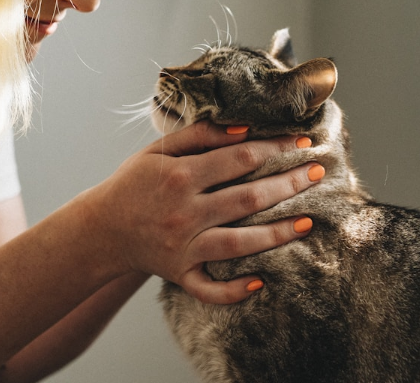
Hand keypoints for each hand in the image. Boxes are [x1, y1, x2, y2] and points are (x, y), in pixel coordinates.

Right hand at [82, 121, 321, 303]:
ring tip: (308, 223)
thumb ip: (199, 135)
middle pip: (247, 198)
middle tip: (319, 173)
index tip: (302, 141)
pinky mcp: (179, 273)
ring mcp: (183, 247)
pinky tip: (260, 282)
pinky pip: (209, 288)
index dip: (275, 147)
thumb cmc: (134, 183)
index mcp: (181, 177)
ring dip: (276, 234)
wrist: (101, 229)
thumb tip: (244, 129)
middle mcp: (184, 213)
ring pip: (238, 244)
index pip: (240, 158)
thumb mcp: (158, 151)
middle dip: (288, 184)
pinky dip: (233, 290)